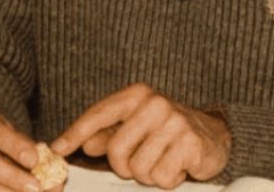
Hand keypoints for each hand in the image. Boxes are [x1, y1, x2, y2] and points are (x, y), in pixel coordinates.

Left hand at [52, 84, 229, 188]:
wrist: (216, 135)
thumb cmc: (169, 131)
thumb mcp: (137, 126)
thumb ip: (110, 133)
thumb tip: (85, 144)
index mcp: (137, 95)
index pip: (99, 114)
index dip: (75, 133)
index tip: (57, 149)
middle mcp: (155, 103)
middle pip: (116, 151)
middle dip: (126, 166)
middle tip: (143, 161)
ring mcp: (174, 122)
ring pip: (139, 169)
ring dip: (149, 175)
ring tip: (163, 162)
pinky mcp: (190, 143)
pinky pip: (161, 177)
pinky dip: (168, 180)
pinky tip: (178, 166)